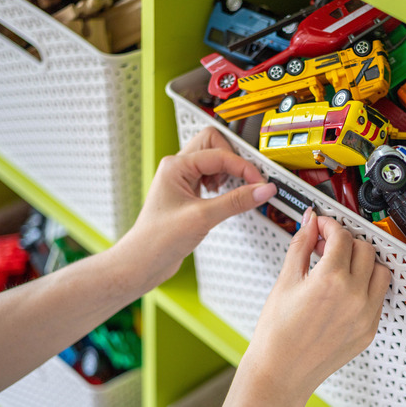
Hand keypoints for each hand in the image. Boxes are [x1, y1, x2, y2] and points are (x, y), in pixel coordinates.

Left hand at [119, 126, 276, 289]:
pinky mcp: (188, 194)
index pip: (220, 155)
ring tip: (231, 191)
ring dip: (228, 172)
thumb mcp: (203, 218)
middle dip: (233, 160)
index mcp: (176, 166)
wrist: (142, 262)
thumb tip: (263, 190)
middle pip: (214, 144)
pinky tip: (223, 199)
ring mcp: (182, 180)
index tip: (259, 183)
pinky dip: (223, 184)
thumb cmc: (157, 240)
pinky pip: (211, 177)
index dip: (243, 167)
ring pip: (213, 160)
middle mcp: (177, 168)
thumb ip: (236, 201)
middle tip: (247, 178)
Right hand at [225, 209, 391, 405]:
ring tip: (342, 265)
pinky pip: (379, 296)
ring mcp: (365, 315)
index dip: (330, 225)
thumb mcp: (285, 281)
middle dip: (347, 241)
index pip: (342, 236)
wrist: (281, 371)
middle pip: (365, 249)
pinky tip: (347, 287)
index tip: (322, 226)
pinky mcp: (369, 329)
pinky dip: (367, 285)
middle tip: (328, 245)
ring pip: (380, 271)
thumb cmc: (278, 334)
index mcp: (331, 281)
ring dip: (364, 262)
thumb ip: (301, 246)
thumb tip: (309, 224)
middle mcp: (354, 297)